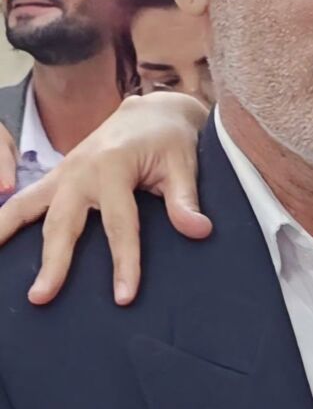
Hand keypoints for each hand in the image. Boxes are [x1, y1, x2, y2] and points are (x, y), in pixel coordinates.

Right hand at [0, 93, 210, 305]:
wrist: (153, 111)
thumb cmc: (170, 139)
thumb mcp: (183, 164)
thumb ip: (185, 199)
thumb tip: (198, 231)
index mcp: (114, 166)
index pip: (120, 223)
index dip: (124, 261)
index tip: (124, 297)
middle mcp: (81, 169)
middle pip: (64, 221)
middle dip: (54, 260)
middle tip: (42, 296)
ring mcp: (64, 172)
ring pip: (28, 206)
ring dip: (7, 233)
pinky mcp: (58, 176)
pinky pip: (25, 199)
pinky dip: (6, 218)